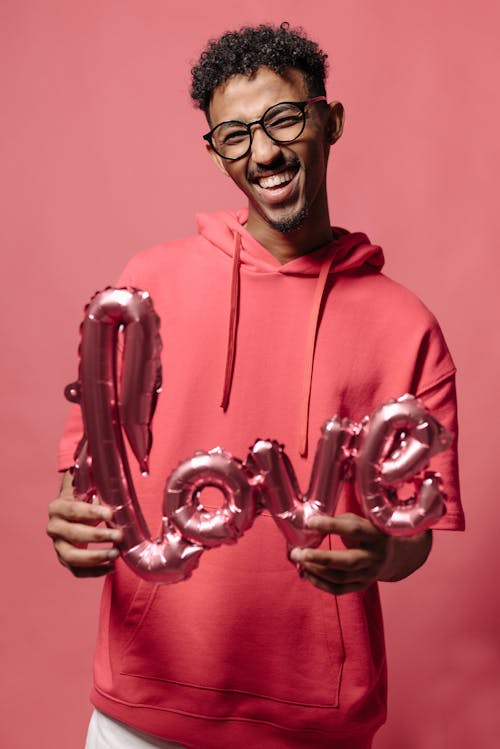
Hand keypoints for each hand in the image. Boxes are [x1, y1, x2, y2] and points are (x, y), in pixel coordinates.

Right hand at [46, 471, 122, 577]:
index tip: (111, 514)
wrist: (75, 511)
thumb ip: (97, 482)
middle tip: (119, 535)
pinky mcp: (65, 560)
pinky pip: (77, 571)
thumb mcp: (89, 486)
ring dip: (95, 557)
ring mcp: (57, 546)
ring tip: (116, 553)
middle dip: (97, 536)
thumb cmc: (86, 497)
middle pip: (73, 534)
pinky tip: (112, 567)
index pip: (73, 510)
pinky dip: (94, 572)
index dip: (92, 512)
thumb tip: (110, 480)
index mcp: (57, 507)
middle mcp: (54, 527)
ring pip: (71, 557)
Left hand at [290, 513, 432, 595]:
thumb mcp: (359, 520)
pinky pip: (339, 589)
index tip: (310, 522)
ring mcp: (370, 574)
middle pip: (348, 561)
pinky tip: (307, 573)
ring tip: (298, 560)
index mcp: (376, 534)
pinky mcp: (362, 586)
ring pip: (340, 577)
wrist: (392, 554)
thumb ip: (340, 522)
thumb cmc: (368, 532)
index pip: (353, 530)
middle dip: (321, 558)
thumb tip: (311, 522)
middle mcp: (375, 557)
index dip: (331, 526)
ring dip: (315, 570)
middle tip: (299, 552)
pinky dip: (320, 583)